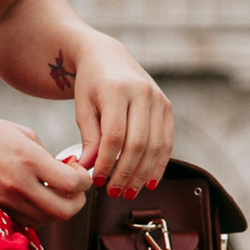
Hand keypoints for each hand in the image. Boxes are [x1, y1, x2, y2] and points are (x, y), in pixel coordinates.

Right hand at [0, 115, 96, 225]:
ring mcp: (7, 201)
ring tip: (55, 189)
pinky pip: (30, 220)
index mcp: (27, 159)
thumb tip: (66, 171)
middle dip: (78, 201)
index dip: (85, 180)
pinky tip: (37, 195)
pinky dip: (41, 212)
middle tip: (75, 186)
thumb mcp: (22, 132)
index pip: (72, 183)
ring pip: (48, 220)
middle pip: (65, 211)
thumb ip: (47, 156)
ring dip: (59, 207)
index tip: (80, 170)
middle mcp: (18, 184)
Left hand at [70, 44, 172, 201]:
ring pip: (156, 146)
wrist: (108, 56)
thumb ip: (89, 137)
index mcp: (116, 89)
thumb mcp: (82, 107)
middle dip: (126, 173)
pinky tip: (149, 182)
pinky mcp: (167, 106)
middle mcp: (142, 92)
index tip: (97, 181)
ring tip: (129, 192)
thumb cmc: (90, 83)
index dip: (107, 162)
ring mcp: (159, 99)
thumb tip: (90, 168)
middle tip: (114, 192)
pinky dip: (159, 165)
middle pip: (138, 143)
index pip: (114, 135)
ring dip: (143, 174)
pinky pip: (167, 142)